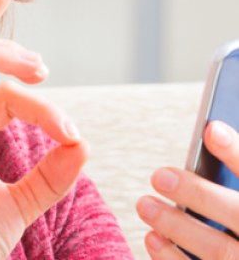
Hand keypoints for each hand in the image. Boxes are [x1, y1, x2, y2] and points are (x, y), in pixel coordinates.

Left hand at [136, 121, 238, 258]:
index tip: (212, 129)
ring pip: (218, 250)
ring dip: (176, 225)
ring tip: (145, 204)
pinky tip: (152, 237)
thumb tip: (211, 133)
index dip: (236, 152)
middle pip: (238, 214)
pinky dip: (172, 258)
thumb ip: (236, 171)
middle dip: (197, 193)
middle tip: (159, 176)